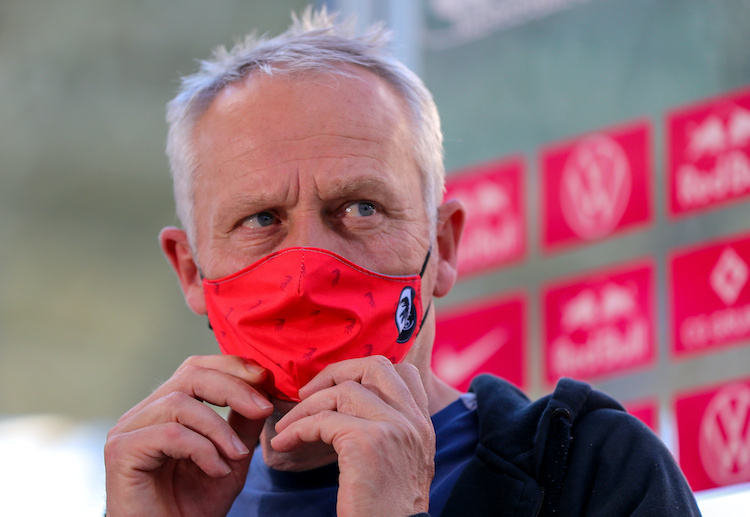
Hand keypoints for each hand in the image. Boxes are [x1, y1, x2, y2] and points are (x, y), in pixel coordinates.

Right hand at [104, 355, 273, 516]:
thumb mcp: (232, 456)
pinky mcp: (121, 452)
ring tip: (238, 454)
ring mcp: (128, 430)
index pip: (196, 368)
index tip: (265, 378)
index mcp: (165, 408)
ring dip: (219, 428)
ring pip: (180, 403)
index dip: (231, 366)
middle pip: (189, 375)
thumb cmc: (194, 505)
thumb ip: (244, 423)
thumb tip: (264, 388)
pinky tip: (217, 470)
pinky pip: (169, 433)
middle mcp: (143, 414)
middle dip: (232, 388)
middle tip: (262, 407)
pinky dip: (202, 449)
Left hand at [271, 356, 435, 516]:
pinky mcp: (367, 443)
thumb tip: (351, 412)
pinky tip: (285, 443)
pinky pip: (322, 420)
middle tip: (309, 394)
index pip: (403, 372)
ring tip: (287, 427)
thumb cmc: (388, 511)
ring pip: (342, 390)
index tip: (339, 390)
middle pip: (375, 366)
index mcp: (422, 424)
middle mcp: (412, 421)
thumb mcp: (402, 463)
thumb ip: (391, 432)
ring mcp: (392, 429)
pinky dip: (297, 428)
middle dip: (335, 372)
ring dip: (306, 406)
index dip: (365, 373)